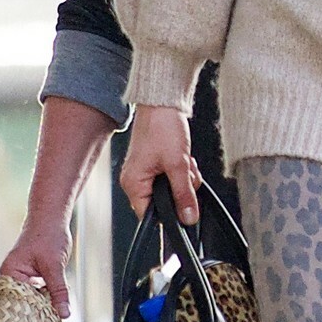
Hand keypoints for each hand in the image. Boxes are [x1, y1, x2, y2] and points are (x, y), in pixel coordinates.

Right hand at [1, 215, 73, 318]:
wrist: (51, 219)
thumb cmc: (48, 236)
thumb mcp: (55, 266)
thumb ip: (59, 290)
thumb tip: (64, 314)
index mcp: (9, 273)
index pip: (15, 302)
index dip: (28, 315)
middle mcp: (11, 277)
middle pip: (22, 303)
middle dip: (36, 313)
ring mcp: (21, 278)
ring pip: (32, 300)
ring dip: (43, 307)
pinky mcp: (31, 278)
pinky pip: (37, 294)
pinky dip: (46, 300)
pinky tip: (55, 310)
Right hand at [120, 104, 201, 222]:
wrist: (163, 103)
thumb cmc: (162, 127)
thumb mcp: (178, 165)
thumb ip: (184, 194)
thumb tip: (188, 218)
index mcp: (133, 184)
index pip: (150, 216)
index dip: (170, 215)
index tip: (186, 210)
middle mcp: (135, 180)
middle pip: (163, 202)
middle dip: (181, 189)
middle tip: (185, 172)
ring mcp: (145, 172)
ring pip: (171, 189)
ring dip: (183, 178)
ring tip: (184, 160)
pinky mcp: (154, 164)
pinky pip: (172, 177)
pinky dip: (181, 169)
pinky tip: (184, 157)